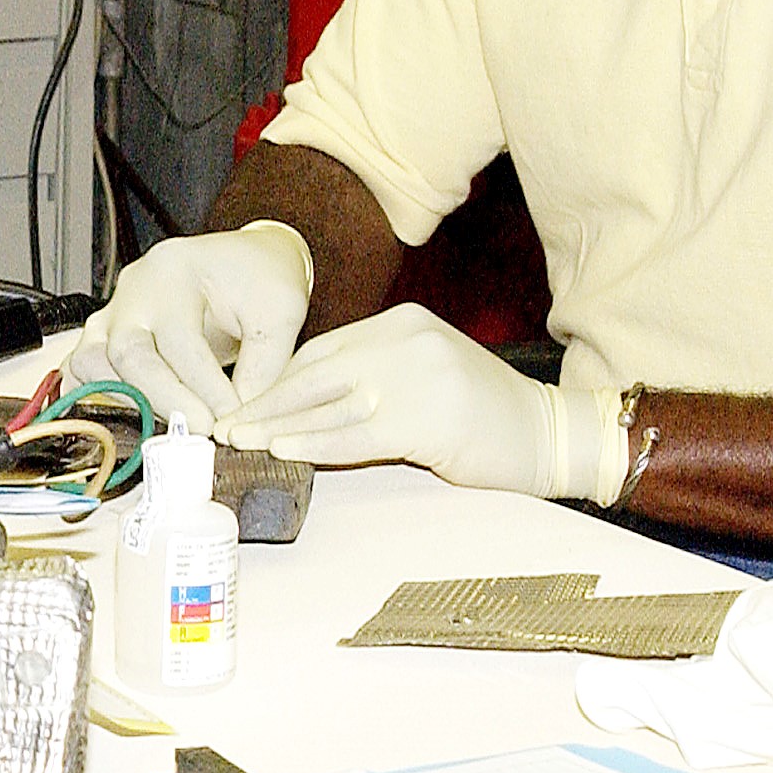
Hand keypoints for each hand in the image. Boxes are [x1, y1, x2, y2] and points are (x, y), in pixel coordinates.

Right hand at [65, 222, 314, 424]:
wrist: (245, 265)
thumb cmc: (261, 283)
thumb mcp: (281, 313)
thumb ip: (263, 367)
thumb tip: (237, 422)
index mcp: (174, 271)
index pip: (180, 339)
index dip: (204, 386)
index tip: (229, 419)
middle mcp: (134, 290)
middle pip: (127, 352)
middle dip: (165, 400)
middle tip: (203, 430)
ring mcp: (112, 314)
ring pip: (92, 363)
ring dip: (130, 402)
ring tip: (175, 425)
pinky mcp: (104, 339)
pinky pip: (81, 372)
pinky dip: (99, 398)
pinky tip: (134, 420)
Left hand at [215, 303, 629, 502]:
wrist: (548, 435)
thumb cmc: (484, 417)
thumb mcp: (426, 377)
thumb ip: (374, 378)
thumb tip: (305, 405)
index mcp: (402, 322)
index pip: (322, 349)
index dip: (278, 378)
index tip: (243, 402)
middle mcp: (404, 338)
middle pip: (315, 370)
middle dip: (264, 399)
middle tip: (224, 423)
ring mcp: (415, 374)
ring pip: (327, 400)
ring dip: (276, 422)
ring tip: (238, 438)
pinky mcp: (423, 416)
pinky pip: (354, 432)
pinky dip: (313, 442)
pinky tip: (282, 449)